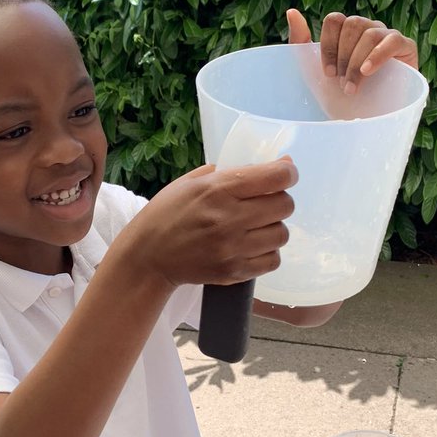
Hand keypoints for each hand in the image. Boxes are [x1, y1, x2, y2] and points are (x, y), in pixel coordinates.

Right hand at [125, 160, 296, 290]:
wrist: (148, 258)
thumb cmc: (167, 214)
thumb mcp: (191, 182)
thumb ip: (232, 172)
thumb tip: (278, 164)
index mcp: (218, 190)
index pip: (276, 177)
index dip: (288, 172)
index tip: (284, 174)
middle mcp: (229, 218)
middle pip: (285, 205)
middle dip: (279, 200)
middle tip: (264, 203)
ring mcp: (233, 248)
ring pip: (282, 234)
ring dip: (273, 228)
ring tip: (255, 228)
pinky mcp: (234, 272)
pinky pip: (273, 260)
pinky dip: (267, 252)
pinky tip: (251, 247)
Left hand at [287, 9, 418, 92]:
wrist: (365, 120)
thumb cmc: (339, 97)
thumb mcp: (314, 71)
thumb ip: (301, 42)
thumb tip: (291, 12)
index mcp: (347, 32)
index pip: (335, 20)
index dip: (328, 45)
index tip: (327, 74)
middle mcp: (368, 29)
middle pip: (352, 24)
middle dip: (343, 56)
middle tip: (341, 83)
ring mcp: (387, 36)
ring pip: (370, 32)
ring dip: (356, 62)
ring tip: (353, 87)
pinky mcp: (406, 47)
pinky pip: (392, 40)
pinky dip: (377, 55)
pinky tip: (367, 72)